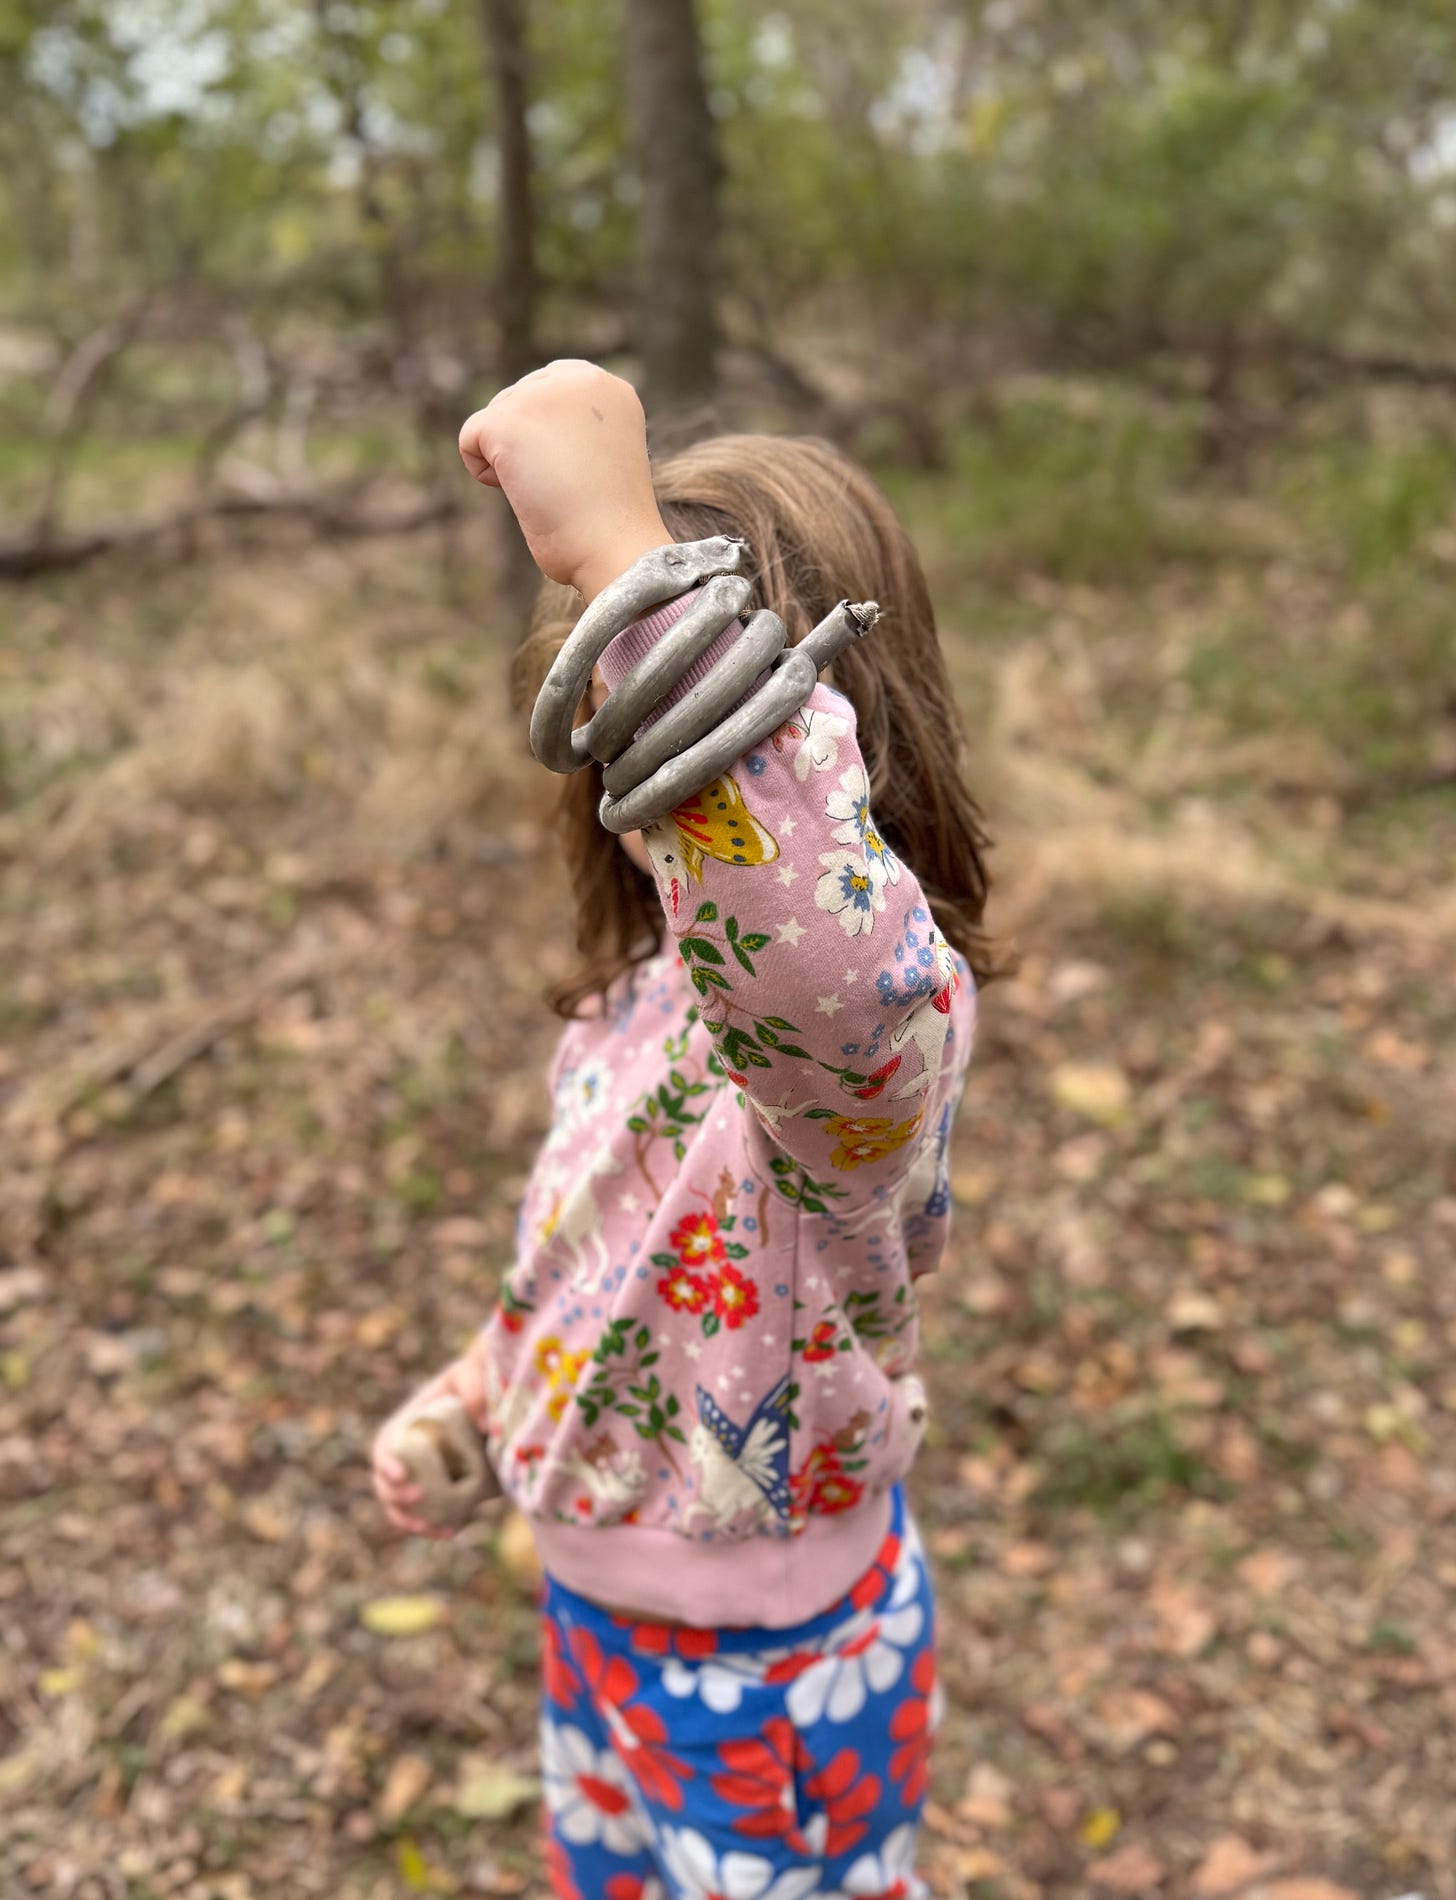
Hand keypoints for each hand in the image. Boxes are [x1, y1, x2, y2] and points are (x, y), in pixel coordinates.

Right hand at [372, 1342, 491, 1539]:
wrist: (507, 1398)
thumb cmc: (484, 1377)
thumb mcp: (477, 1373)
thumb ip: (476, 1389)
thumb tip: (483, 1425)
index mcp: (411, 1423)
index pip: (386, 1445)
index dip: (385, 1462)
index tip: (401, 1474)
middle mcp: (414, 1453)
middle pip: (388, 1482)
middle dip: (395, 1498)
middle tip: (418, 1500)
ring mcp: (430, 1475)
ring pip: (407, 1506)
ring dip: (413, 1522)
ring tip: (435, 1530)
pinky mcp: (450, 1491)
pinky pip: (436, 1514)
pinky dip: (439, 1526)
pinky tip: (451, 1532)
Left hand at [458, 359, 672, 601]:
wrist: (615, 547)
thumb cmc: (609, 524)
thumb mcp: (601, 457)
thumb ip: (572, 430)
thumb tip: (528, 437)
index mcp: (608, 388)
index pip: (549, 386)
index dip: (547, 432)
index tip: (574, 468)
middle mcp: (578, 379)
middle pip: (517, 400)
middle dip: (527, 446)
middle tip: (566, 484)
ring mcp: (542, 395)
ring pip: (494, 419)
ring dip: (509, 460)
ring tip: (550, 489)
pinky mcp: (508, 421)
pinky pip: (470, 439)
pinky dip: (484, 472)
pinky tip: (522, 492)